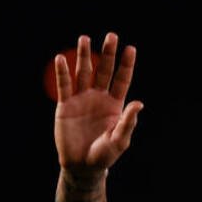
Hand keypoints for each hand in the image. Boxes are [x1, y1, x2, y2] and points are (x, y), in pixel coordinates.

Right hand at [54, 32, 142, 171]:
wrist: (82, 166)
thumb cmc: (104, 155)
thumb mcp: (119, 140)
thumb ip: (128, 122)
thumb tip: (139, 103)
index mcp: (114, 104)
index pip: (121, 80)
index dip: (126, 65)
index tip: (130, 49)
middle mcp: (98, 97)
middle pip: (104, 71)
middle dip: (108, 54)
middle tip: (111, 36)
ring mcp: (81, 99)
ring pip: (83, 73)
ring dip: (84, 56)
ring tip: (85, 38)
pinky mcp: (65, 105)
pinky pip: (64, 86)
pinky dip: (62, 72)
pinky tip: (61, 58)